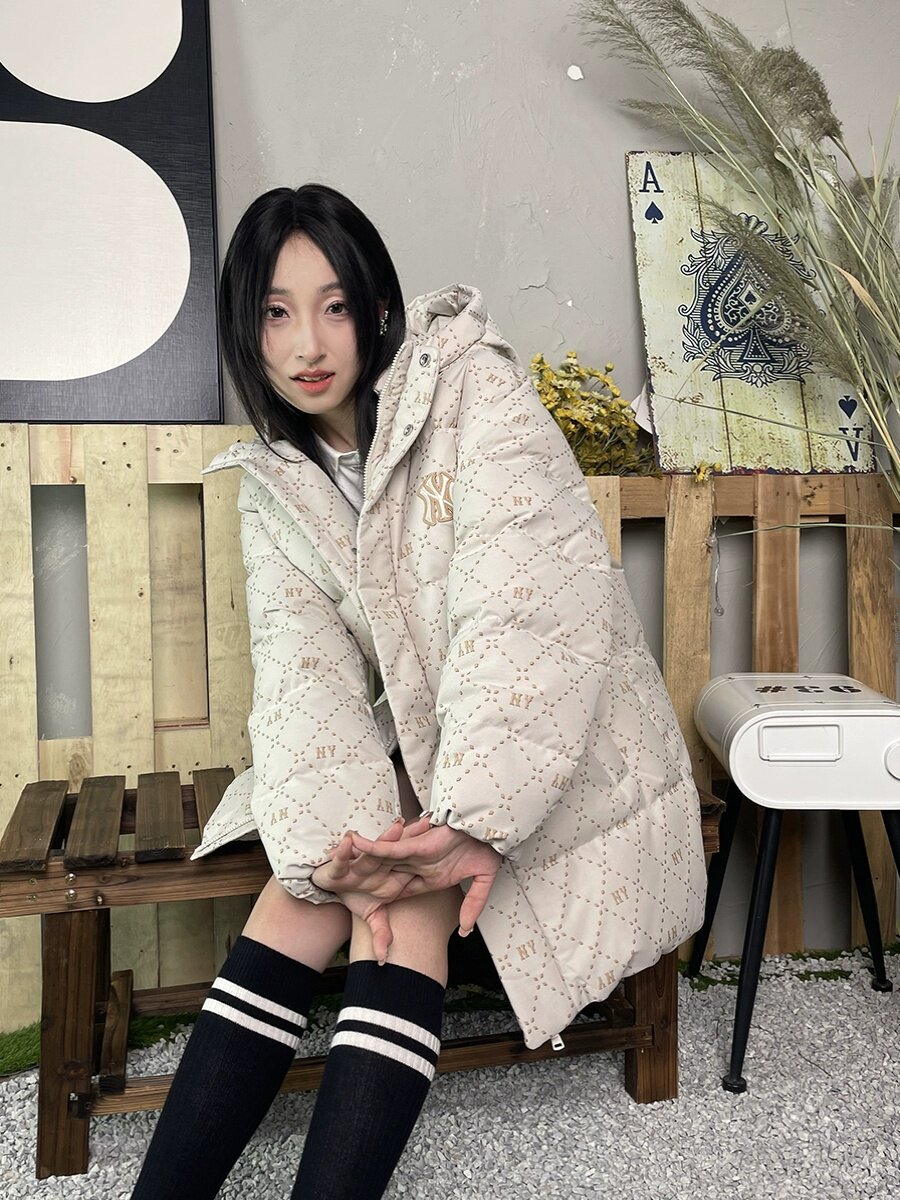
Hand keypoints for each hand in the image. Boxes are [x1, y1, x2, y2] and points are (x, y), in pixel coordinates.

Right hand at [311, 820, 419, 962]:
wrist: (327, 886)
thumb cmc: (353, 893)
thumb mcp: (371, 914)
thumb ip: (381, 931)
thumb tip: (386, 957)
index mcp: (389, 874)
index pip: (410, 862)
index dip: (425, 852)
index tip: (440, 842)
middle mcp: (377, 865)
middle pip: (398, 850)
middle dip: (413, 837)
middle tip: (428, 824)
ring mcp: (358, 864)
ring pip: (375, 850)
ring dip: (385, 839)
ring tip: (397, 828)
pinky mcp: (338, 867)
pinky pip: (342, 859)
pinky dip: (344, 852)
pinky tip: (348, 841)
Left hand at [348, 821, 501, 934]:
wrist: (492, 828)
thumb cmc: (486, 847)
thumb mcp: (480, 882)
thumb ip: (472, 906)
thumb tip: (467, 931)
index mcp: (429, 875)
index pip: (403, 889)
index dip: (385, 896)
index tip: (367, 904)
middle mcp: (417, 864)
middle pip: (384, 875)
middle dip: (361, 878)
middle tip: (338, 883)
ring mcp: (414, 854)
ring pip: (379, 860)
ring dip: (357, 860)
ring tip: (332, 860)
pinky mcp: (413, 846)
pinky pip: (386, 848)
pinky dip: (369, 847)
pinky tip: (351, 844)